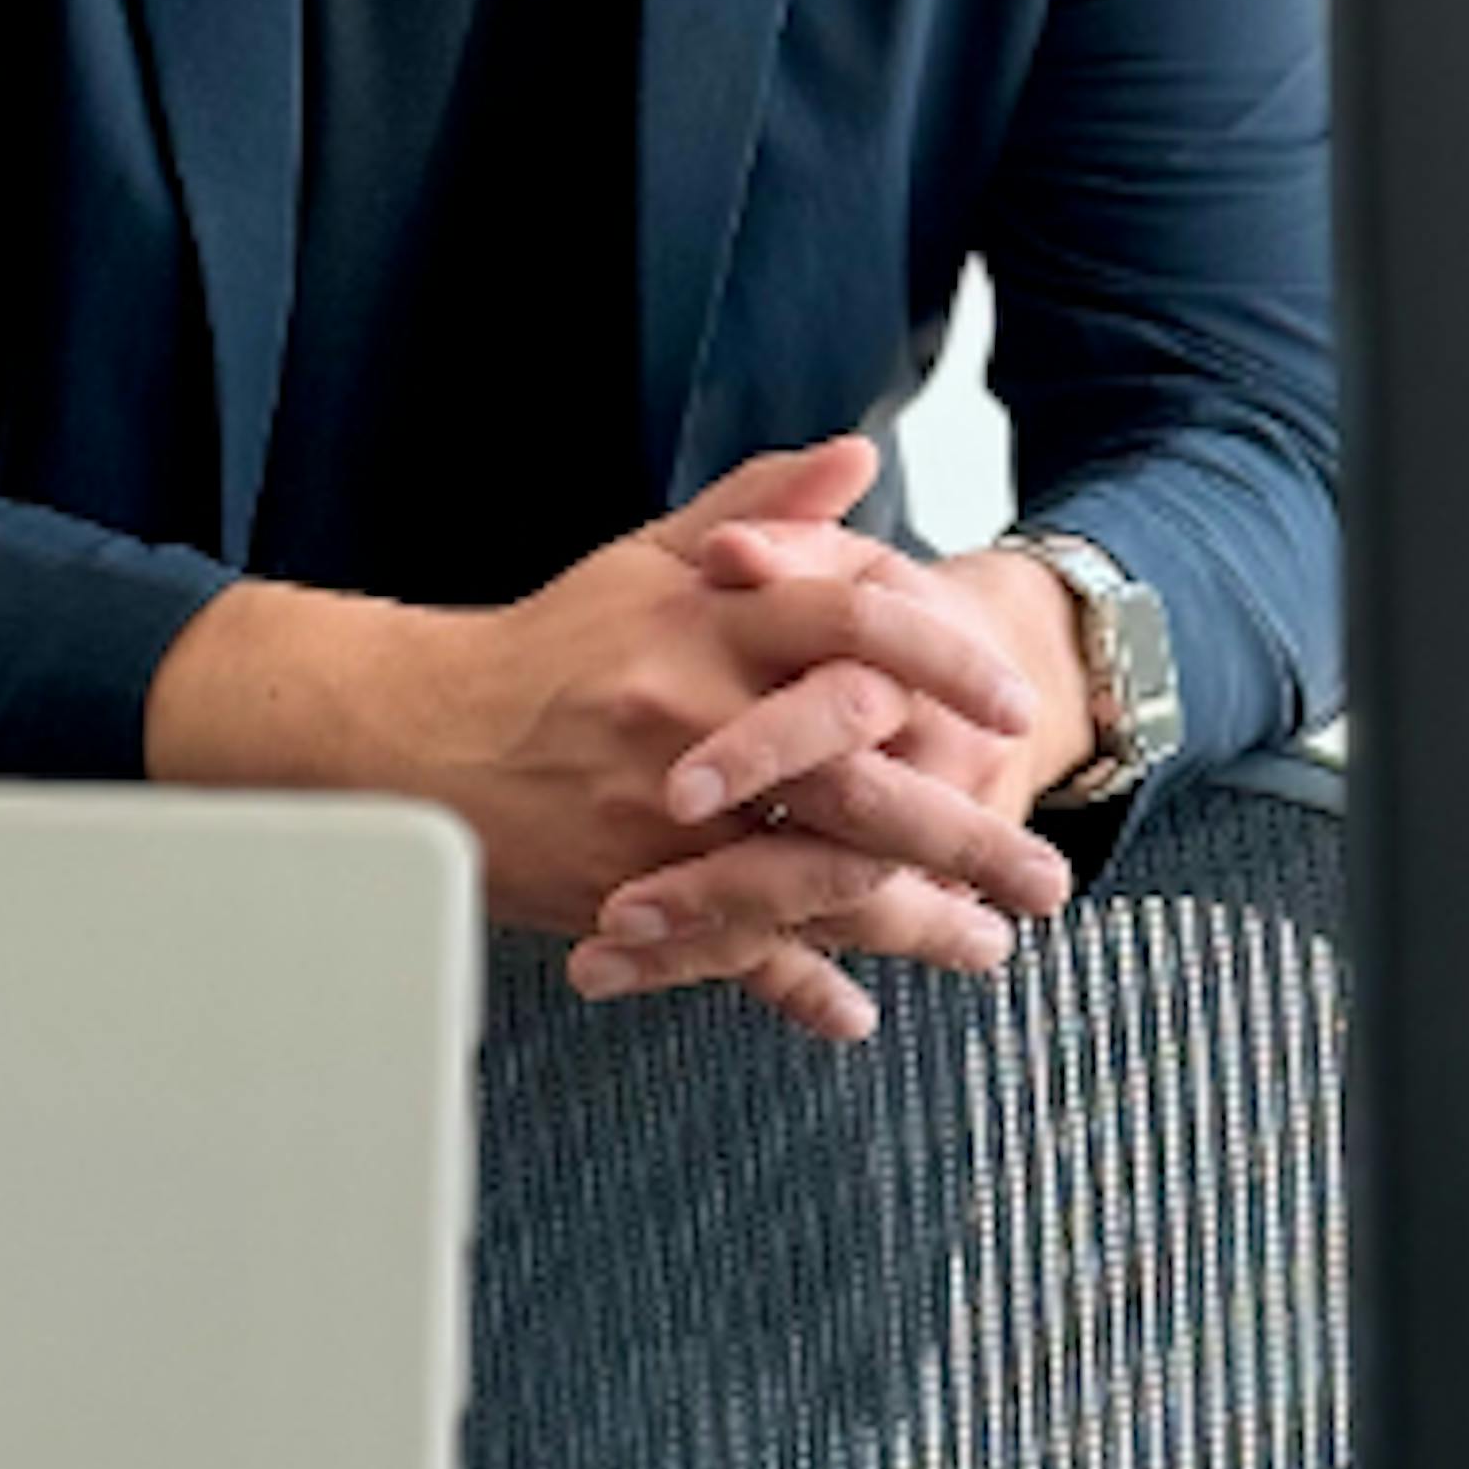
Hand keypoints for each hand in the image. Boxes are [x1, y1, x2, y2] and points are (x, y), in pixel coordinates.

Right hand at [142, 437, 1065, 1045]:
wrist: (419, 733)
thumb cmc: (552, 643)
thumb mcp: (654, 557)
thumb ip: (766, 511)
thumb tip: (860, 459)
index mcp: (711, 623)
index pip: (858, 625)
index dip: (948, 662)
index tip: (1015, 709)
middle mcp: (697, 719)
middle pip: (863, 779)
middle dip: (967, 833)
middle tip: (1050, 873)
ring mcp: (665, 819)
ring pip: (818, 881)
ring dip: (916, 923)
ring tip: (992, 944)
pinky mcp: (631, 893)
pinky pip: (734, 951)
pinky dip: (798, 985)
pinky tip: (856, 1009)